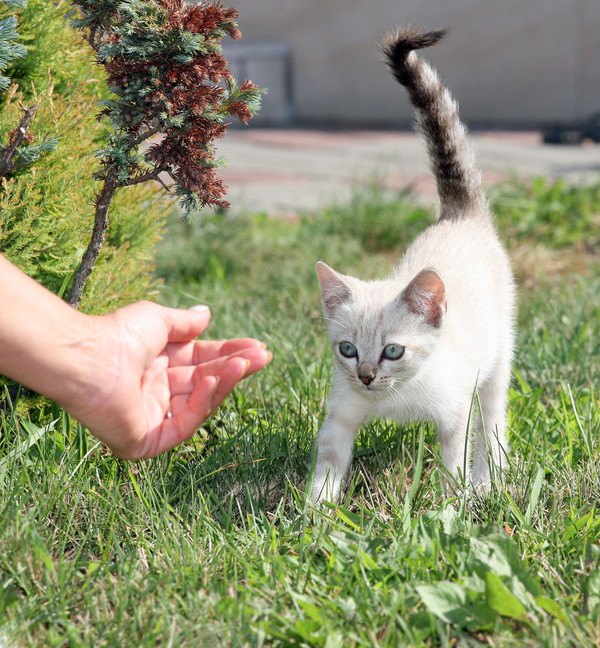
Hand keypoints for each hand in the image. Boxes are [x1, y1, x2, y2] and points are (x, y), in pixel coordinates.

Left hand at [64, 302, 270, 458]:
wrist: (87, 357)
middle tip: (264, 356)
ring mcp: (153, 418)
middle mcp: (157, 392)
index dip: (228, 354)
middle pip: (206, 382)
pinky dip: (201, 404)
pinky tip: (213, 381)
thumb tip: (207, 314)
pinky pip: (183, 424)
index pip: (202, 362)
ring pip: (200, 404)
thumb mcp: (158, 321)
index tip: (256, 346)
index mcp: (158, 366)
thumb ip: (185, 323)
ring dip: (225, 383)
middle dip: (235, 368)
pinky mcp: (146, 441)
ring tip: (246, 363)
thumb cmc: (117, 334)